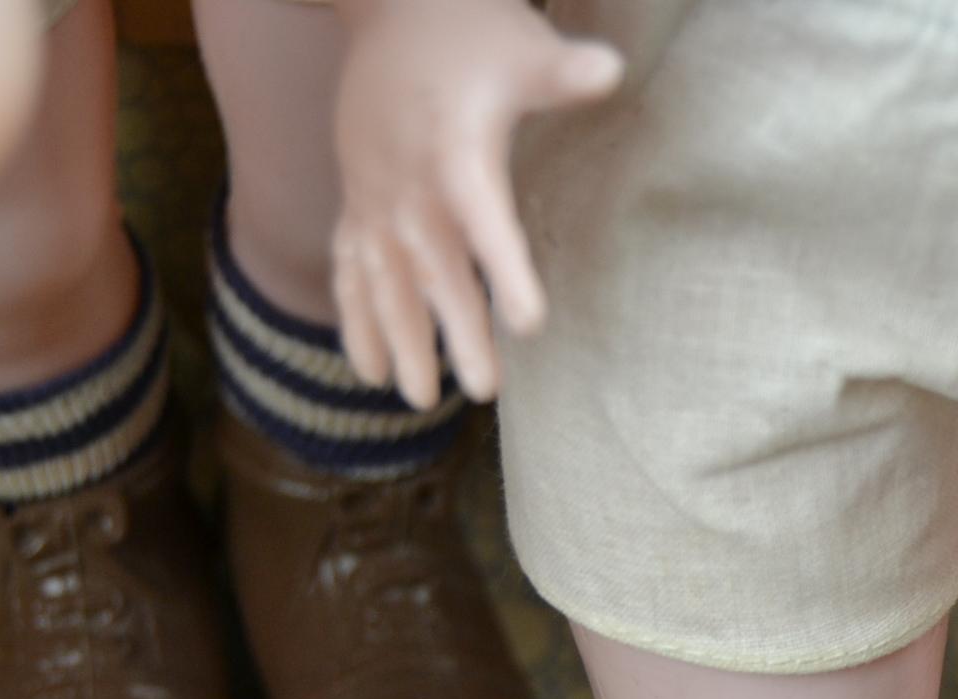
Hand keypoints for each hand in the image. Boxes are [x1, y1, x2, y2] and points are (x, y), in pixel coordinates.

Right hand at [329, 0, 620, 406]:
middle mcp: (410, 186)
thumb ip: (562, 71)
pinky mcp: (356, 204)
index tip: (529, 322)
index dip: (506, 269)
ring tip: (421, 401)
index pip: (485, 220)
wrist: (388, 8)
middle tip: (484, 390)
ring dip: (400, 342)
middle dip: (457, 332)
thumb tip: (609, 69)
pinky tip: (370, 372)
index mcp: (459, 155)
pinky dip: (355, 319)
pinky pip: (348, 269)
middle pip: (435, 270)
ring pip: (385, 283)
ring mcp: (376, 200)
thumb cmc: (470, 33)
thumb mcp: (522, 47)